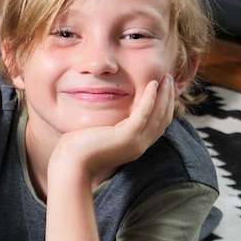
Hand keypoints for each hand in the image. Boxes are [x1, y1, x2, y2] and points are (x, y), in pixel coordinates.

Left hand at [51, 74, 174, 182]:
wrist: (71, 163)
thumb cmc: (78, 149)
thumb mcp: (101, 136)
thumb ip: (111, 127)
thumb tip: (109, 115)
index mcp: (135, 146)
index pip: (158, 125)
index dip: (165, 107)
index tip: (165, 89)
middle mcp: (140, 146)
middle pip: (163, 119)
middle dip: (169, 97)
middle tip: (169, 79)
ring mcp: (136, 142)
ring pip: (158, 115)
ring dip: (164, 94)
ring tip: (166, 77)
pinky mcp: (128, 136)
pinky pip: (144, 113)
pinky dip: (151, 98)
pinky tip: (153, 84)